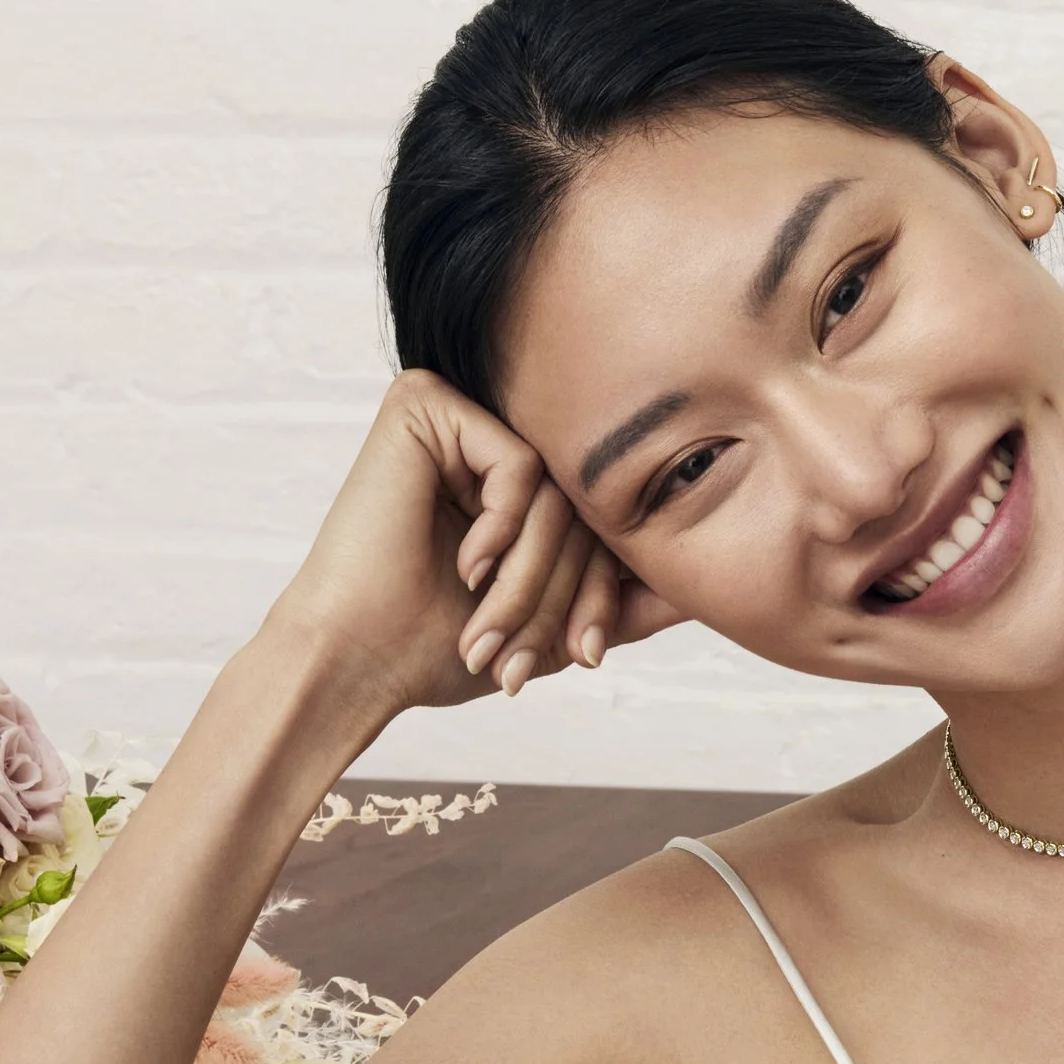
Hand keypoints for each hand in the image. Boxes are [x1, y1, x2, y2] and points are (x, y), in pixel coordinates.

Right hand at [273, 370, 683, 713]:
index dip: (603, 591)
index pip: (601, 518)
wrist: (357, 659)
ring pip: (558, 487)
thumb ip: (623, 602)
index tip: (588, 656)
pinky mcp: (424, 403)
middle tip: (537, 660)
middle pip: (585, 501)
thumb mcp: (556, 625)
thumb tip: (706, 595)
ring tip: (488, 629)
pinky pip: (521, 461)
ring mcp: (459, 415)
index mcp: (516, 482)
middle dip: (566, 592)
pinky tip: (465, 565)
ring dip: (532, 575)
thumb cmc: (440, 647)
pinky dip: (502, 526)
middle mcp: (491, 438)